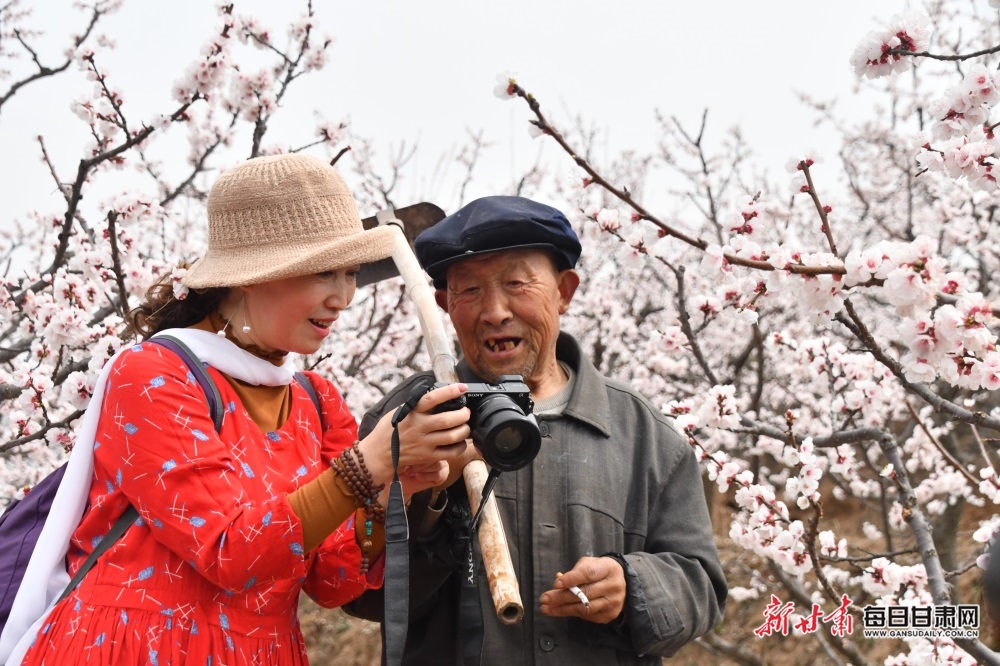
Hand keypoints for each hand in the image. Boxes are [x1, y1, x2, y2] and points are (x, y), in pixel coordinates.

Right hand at [358, 382, 472, 486]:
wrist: (378, 454)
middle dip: (463, 414)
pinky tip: (460, 442)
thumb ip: (416, 405)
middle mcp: (419, 427)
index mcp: (411, 412)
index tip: (461, 387)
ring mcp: (424, 443)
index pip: (432, 398)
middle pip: (447, 420)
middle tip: (466, 412)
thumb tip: (436, 396)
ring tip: (465, 426)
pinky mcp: (427, 457)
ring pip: (452, 436)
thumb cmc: (387, 431)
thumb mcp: (398, 412)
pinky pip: (450, 453)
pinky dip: (460, 447)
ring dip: (464, 430)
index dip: (449, 392)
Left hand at [538, 556, 625, 623]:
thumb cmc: (600, 571)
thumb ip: (575, 572)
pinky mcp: (610, 615)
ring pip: (585, 608)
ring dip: (563, 609)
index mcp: (608, 569)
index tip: (556, 584)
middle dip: (561, 597)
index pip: (588, 574)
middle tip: (544, 599)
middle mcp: (613, 586)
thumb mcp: (590, 564)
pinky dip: (572, 613)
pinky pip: (588, 616)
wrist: (623, 583)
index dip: (571, 579)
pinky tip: (561, 610)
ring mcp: (613, 602)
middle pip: (585, 593)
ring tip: (546, 609)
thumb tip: (558, 584)